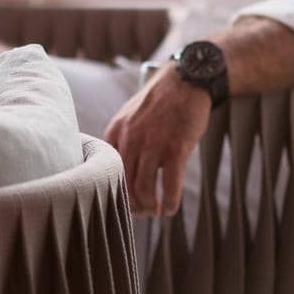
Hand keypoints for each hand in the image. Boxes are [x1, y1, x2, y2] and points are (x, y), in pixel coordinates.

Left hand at [104, 65, 210, 215]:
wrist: (186, 80)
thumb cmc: (161, 101)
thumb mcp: (131, 116)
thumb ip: (124, 141)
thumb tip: (125, 174)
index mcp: (116, 131)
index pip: (107, 169)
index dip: (115, 191)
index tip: (124, 202)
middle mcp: (130, 138)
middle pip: (123, 183)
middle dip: (133, 204)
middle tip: (143, 212)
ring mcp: (152, 143)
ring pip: (143, 189)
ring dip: (150, 207)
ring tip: (156, 212)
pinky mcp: (175, 148)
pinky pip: (168, 185)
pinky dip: (169, 203)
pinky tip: (170, 209)